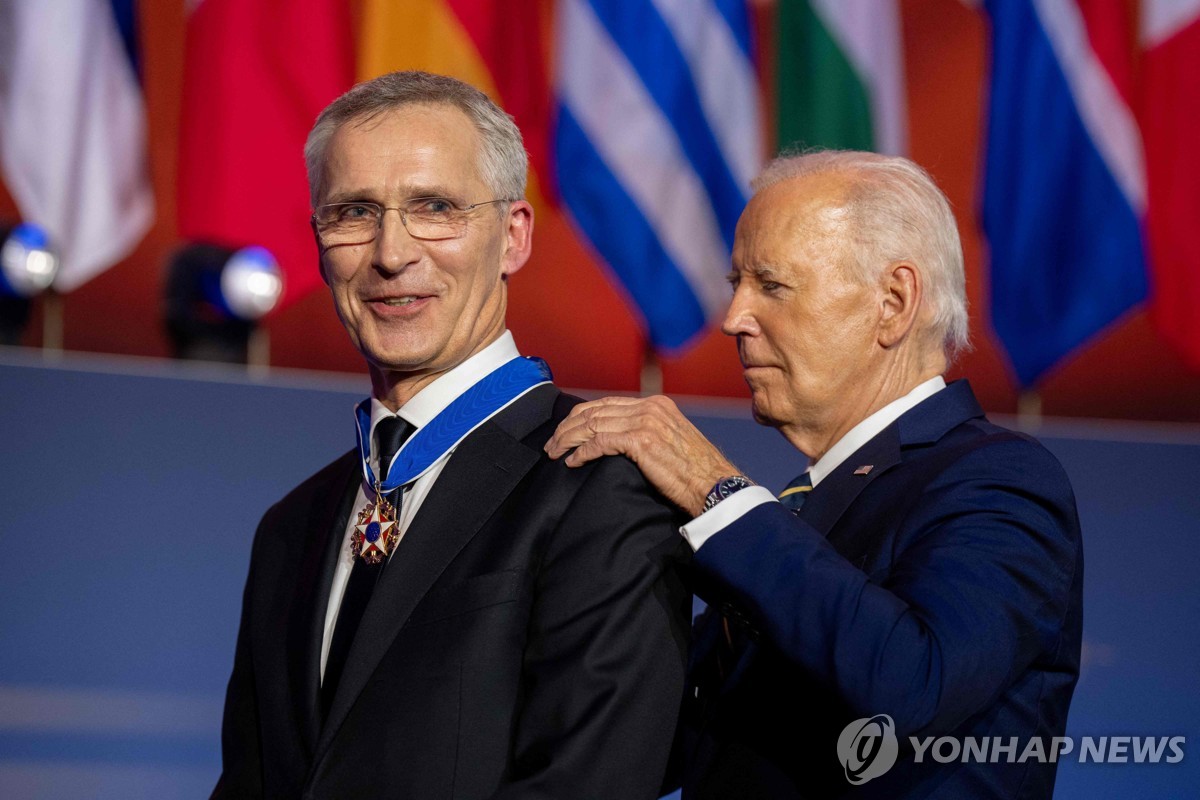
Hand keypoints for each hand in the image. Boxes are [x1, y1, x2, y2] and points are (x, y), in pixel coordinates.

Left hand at [545, 395, 738, 515]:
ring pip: (592, 424)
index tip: (565, 431)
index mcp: (656, 404)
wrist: (715, 485)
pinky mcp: (641, 441)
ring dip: (568, 439)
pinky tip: (572, 462)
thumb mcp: (672, 441)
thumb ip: (648, 433)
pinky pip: (599, 442)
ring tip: (555, 452)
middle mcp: (650, 407)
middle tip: (552, 444)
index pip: (607, 403)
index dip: (581, 416)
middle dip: (568, 427)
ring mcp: (645, 422)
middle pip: (595, 410)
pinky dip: (581, 452)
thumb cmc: (695, 472)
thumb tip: (619, 441)